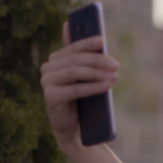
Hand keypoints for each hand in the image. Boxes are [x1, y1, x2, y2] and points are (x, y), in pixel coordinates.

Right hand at [40, 22, 118, 147]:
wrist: (74, 126)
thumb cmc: (82, 98)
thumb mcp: (86, 77)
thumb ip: (87, 57)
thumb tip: (94, 36)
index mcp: (56, 59)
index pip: (73, 47)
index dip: (88, 43)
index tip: (102, 40)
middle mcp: (48, 68)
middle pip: (75, 60)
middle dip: (98, 61)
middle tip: (116, 65)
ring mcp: (46, 82)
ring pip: (75, 72)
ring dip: (97, 73)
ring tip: (114, 77)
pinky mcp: (50, 97)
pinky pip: (74, 89)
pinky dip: (92, 87)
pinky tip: (106, 87)